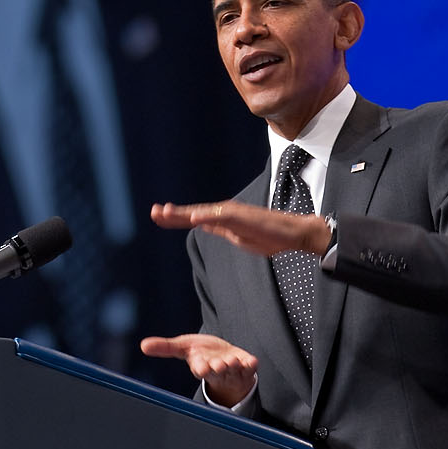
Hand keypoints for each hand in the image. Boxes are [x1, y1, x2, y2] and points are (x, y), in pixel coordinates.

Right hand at [139, 332, 258, 405]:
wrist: (224, 358)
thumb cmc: (202, 353)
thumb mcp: (183, 348)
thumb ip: (165, 347)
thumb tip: (142, 345)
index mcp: (201, 366)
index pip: (199, 368)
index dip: (200, 368)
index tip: (200, 367)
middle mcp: (217, 370)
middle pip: (217, 371)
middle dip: (218, 368)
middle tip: (219, 365)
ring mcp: (232, 369)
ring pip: (233, 370)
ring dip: (234, 366)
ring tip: (233, 362)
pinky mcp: (246, 365)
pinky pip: (249, 367)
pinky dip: (250, 364)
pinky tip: (252, 361)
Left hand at [151, 200, 331, 259]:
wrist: (294, 233)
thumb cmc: (270, 236)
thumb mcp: (239, 237)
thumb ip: (221, 230)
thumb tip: (204, 225)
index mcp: (223, 220)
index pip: (195, 218)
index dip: (176, 217)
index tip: (158, 215)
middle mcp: (225, 213)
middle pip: (194, 213)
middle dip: (173, 214)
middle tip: (153, 211)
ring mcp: (233, 214)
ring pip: (204, 212)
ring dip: (184, 213)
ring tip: (165, 212)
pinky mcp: (244, 217)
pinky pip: (222, 217)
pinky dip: (207, 217)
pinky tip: (193, 218)